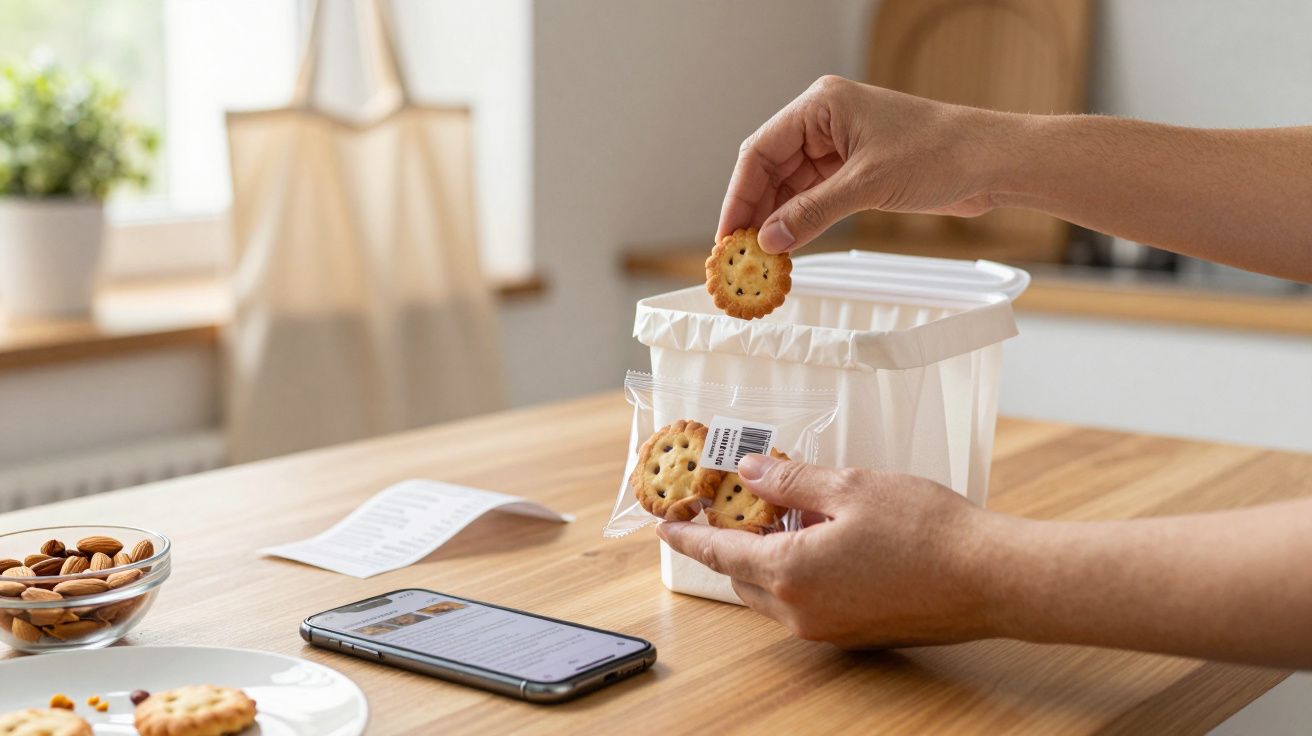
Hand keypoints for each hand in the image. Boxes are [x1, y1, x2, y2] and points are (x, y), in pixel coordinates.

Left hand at [657, 453, 1003, 647]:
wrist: (991, 577)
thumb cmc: (926, 530)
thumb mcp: (849, 487)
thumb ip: (791, 481)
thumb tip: (750, 473)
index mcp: (790, 575)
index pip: (721, 555)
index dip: (690, 538)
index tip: (667, 526)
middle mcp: (801, 612)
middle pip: (744, 578)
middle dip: (732, 544)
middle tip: (732, 507)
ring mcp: (830, 629)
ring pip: (776, 594)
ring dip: (768, 559)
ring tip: (784, 515)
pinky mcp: (857, 634)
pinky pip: (807, 603)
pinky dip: (798, 574)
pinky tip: (821, 541)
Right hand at [719, 75, 1009, 252]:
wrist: (991, 161)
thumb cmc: (940, 153)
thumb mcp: (867, 185)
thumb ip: (812, 212)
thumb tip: (768, 240)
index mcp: (821, 106)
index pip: (761, 150)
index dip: (739, 194)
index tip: (727, 234)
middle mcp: (824, 122)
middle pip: (770, 169)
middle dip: (754, 211)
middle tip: (738, 254)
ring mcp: (838, 146)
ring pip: (789, 187)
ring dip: (775, 221)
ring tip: (761, 259)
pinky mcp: (853, 170)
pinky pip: (812, 198)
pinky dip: (799, 222)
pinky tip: (788, 247)